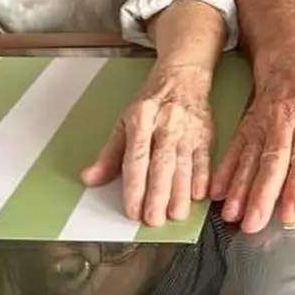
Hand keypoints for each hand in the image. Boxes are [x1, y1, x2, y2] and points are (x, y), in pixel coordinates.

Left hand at [81, 64, 213, 224]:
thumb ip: (109, 154)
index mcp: (141, 117)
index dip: (134, 185)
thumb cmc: (151, 102)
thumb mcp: (124, 122)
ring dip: (180, 191)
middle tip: (153, 219)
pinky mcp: (205, 132)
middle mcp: (165, 122)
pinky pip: (204, 157)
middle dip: (158, 192)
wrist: (182, 75)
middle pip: (161, 162)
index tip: (132, 210)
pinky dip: (202, 176)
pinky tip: (199, 194)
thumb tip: (89, 178)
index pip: (136, 156)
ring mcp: (187, 127)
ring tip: (176, 214)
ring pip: (184, 163)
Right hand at [210, 54, 294, 232]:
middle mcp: (284, 123)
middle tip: (253, 223)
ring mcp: (262, 123)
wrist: (290, 58)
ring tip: (231, 214)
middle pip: (272, 161)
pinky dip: (224, 170)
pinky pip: (234, 148)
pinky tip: (216, 191)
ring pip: (249, 158)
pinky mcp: (247, 123)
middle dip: (261, 194)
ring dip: (238, 188)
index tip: (290, 213)